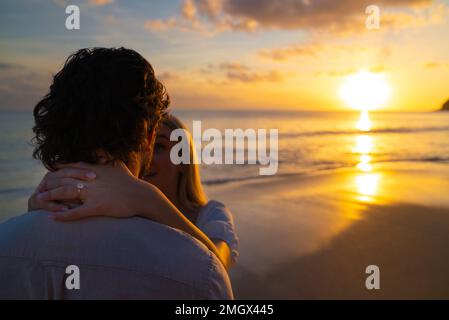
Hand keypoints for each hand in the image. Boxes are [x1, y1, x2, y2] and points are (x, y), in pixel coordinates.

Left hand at [33, 161, 155, 220]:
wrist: (142, 196)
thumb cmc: (130, 182)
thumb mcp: (118, 165)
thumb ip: (106, 157)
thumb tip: (100, 149)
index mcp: (95, 169)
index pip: (71, 166)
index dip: (57, 170)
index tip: (48, 174)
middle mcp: (92, 179)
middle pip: (64, 178)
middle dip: (49, 183)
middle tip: (38, 188)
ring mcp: (94, 193)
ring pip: (66, 192)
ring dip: (50, 196)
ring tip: (39, 200)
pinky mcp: (97, 207)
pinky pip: (76, 212)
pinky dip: (63, 215)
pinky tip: (52, 218)